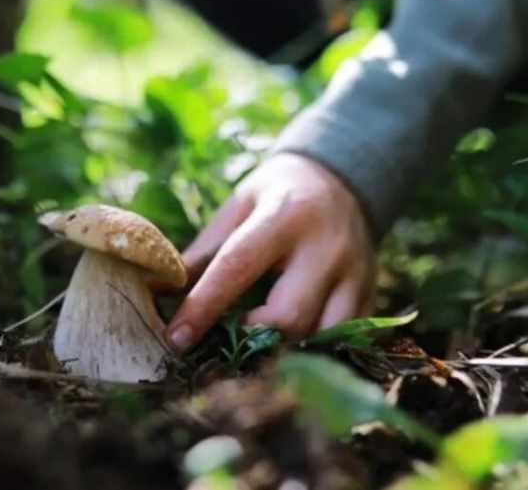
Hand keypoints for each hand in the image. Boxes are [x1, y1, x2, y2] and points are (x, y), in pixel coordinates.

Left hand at [165, 153, 375, 351]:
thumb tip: (157, 293)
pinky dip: (313, 351)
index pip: (238, 266)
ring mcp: (356, 273)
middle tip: (223, 342)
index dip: (204, 307)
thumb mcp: (237, 208)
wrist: (342, 177)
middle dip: (250, 338)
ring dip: (284, 351)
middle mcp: (326, 246)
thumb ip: (203, 253)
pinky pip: (344, 339)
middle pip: (289, 315)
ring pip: (321, 337)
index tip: (176, 339)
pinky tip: (289, 347)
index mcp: (283, 215)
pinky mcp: (370, 293)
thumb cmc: (277, 194)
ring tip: (256, 347)